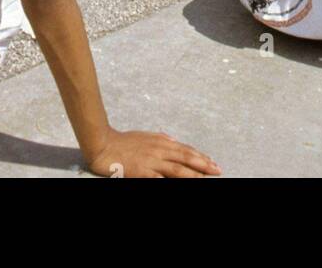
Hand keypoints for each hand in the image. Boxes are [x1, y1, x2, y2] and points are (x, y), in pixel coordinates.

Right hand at [86, 129, 220, 178]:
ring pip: (177, 169)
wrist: (104, 144)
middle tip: (217, 170)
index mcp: (162, 142)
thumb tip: (174, 140)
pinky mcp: (142, 171)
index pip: (186, 150)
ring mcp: (151, 161)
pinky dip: (168, 182)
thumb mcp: (146, 136)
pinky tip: (176, 186)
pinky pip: (158, 179)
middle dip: (203, 165)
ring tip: (205, 179)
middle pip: (186, 158)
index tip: (212, 162)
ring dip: (193, 175)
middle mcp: (160, 150)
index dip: (200, 156)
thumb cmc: (124, 141)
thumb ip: (161, 138)